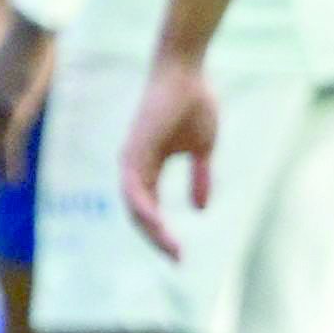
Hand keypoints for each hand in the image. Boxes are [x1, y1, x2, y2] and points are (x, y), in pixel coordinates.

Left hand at [120, 52, 220, 261]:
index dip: (162, 233)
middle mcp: (134, 167)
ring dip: (151, 230)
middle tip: (176, 260)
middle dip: (157, 239)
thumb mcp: (202, 149)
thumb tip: (200, 209)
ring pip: (134, 206)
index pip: (149, 210)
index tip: (180, 255)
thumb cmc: (194, 103)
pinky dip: (143, 207)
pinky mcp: (134, 149)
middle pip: (139, 214)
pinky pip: (133, 187)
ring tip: (170, 248)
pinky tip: (156, 224)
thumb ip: (200, 178)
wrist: (187, 72)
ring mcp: (131, 159)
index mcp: (148, 168)